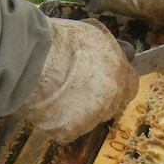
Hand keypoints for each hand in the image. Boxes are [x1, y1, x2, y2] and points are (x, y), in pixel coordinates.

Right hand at [17, 18, 137, 143]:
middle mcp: (111, 98)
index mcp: (120, 73)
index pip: (130, 86)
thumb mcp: (95, 32)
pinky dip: (58, 123)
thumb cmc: (60, 40)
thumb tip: (127, 52)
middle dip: (97, 97)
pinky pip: (67, 131)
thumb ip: (114, 47)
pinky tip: (47, 105)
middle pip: (111, 105)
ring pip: (89, 119)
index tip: (102, 79)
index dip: (116, 82)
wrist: (33, 58)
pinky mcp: (71, 131)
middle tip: (74, 86)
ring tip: (55, 92)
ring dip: (77, 110)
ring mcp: (92, 117)